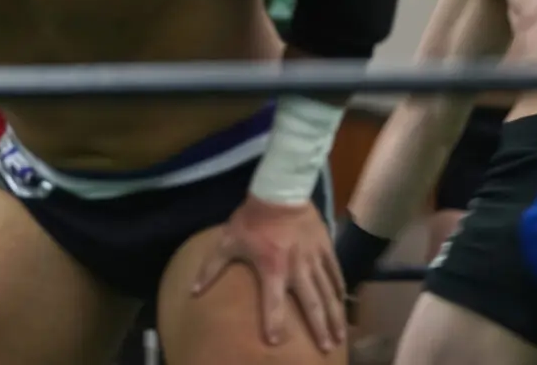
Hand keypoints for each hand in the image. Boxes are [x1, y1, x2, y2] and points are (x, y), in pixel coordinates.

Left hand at [192, 196, 345, 351]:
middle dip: (318, 327)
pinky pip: (334, 270)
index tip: (275, 341)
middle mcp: (296, 267)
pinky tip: (343, 300)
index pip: (272, 301)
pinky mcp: (325, 245)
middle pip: (311, 302)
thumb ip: (212, 267)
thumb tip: (193, 292)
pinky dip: (339, 286)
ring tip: (340, 335)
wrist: (280, 189)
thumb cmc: (252, 218)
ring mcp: (313, 257)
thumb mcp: (228, 241)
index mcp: (272, 268)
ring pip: (327, 290)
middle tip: (326, 348)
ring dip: (334, 313)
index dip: (273, 322)